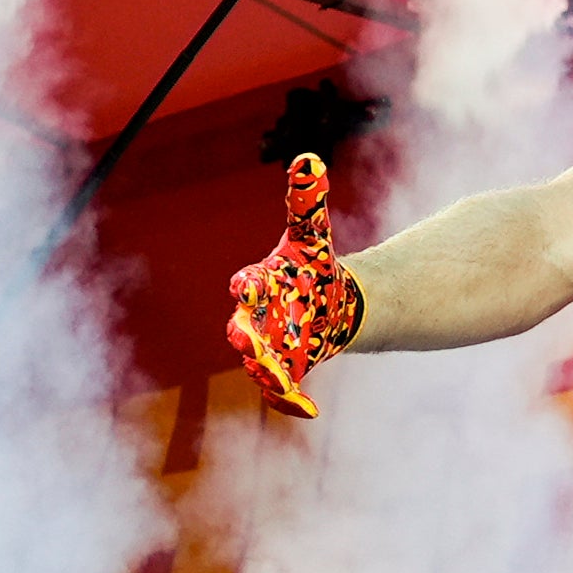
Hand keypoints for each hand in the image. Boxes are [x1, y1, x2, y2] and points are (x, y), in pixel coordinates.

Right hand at [225, 152, 363, 418]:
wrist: (329, 304)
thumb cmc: (310, 270)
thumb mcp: (311, 237)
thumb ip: (307, 203)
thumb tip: (309, 160)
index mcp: (261, 285)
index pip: (249, 285)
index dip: (249, 286)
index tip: (249, 284)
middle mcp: (257, 319)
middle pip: (244, 329)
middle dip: (245, 335)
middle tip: (246, 339)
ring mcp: (271, 347)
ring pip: (261, 363)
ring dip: (265, 371)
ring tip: (275, 378)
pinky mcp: (289, 369)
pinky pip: (281, 390)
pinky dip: (290, 402)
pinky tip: (308, 412)